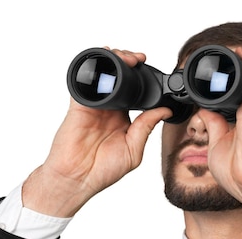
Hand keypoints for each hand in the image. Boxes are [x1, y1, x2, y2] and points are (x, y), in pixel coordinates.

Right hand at [23, 49, 172, 217]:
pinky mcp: (80, 105)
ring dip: (114, 61)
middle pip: (120, 78)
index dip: (143, 80)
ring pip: (104, 74)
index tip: (153, 72)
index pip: (135, 93)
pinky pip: (86, 81)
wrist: (77, 179)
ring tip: (126, 57)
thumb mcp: (133, 150)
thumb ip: (146, 128)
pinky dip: (94, 67)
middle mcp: (109, 110)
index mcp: (123, 119)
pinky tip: (106, 61)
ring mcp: (94, 105)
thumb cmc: (102, 171)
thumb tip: (164, 110)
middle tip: (139, 59)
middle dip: (129, 63)